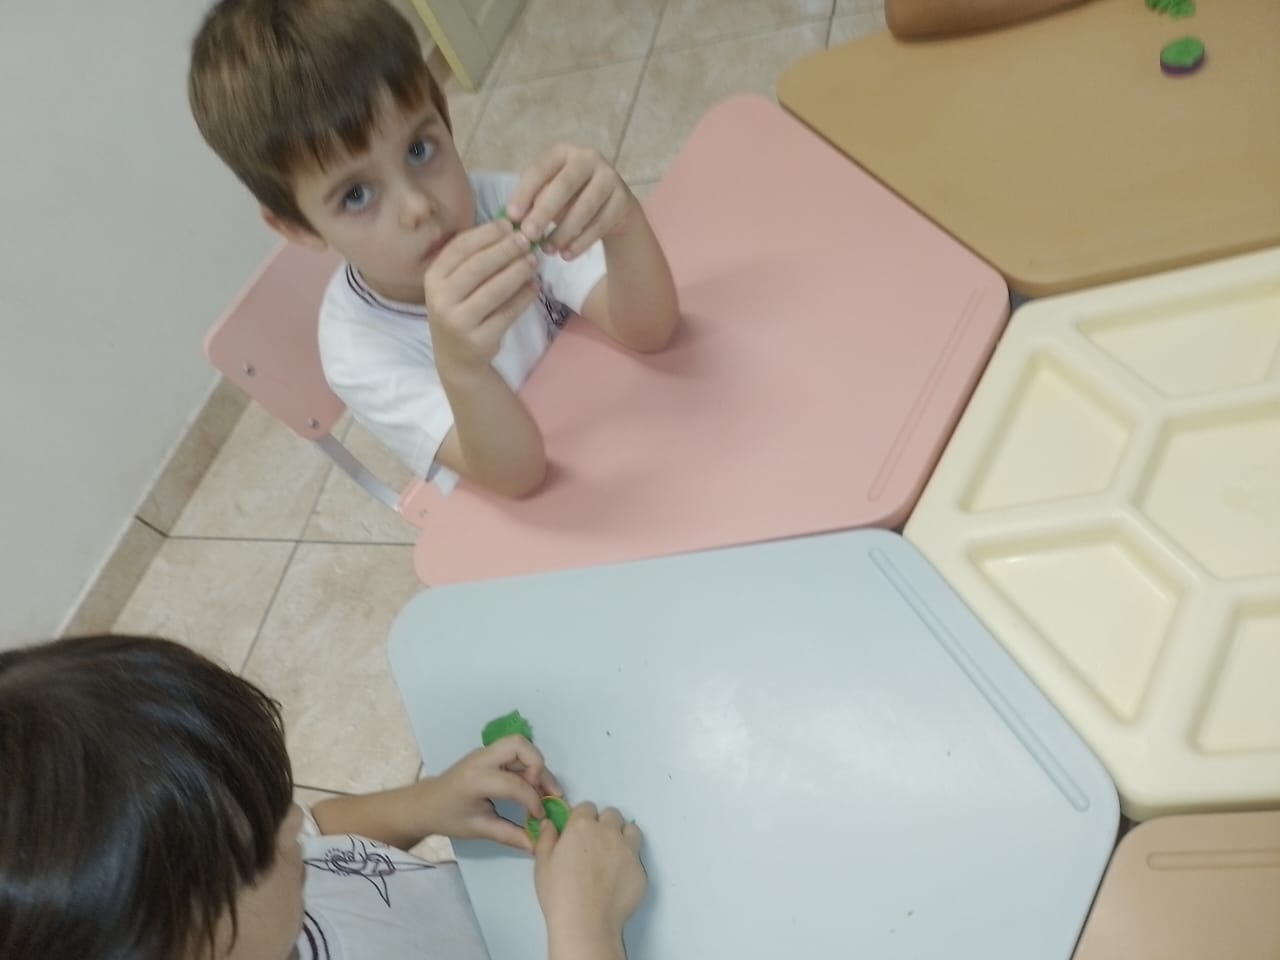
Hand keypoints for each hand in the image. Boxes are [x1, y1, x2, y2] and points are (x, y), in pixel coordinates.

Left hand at [415, 736, 562, 851]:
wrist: (424, 804)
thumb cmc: (448, 818)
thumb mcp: (478, 829)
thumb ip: (509, 835)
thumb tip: (537, 846)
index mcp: (476, 779)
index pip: (515, 784)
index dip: (533, 801)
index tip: (540, 817)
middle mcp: (481, 759)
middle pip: (519, 745)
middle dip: (538, 767)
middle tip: (547, 792)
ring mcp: (485, 754)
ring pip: (520, 746)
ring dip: (536, 766)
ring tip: (547, 791)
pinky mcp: (488, 755)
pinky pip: (514, 754)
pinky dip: (528, 767)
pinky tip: (534, 788)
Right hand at [423, 220, 539, 374]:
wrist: (456, 358)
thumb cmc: (460, 310)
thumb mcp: (454, 285)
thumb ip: (474, 258)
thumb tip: (508, 228)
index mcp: (433, 279)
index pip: (460, 248)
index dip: (486, 234)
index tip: (509, 224)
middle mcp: (441, 300)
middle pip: (478, 267)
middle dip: (506, 250)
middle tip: (528, 240)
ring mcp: (458, 322)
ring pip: (494, 290)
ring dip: (518, 271)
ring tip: (534, 260)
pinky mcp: (479, 340)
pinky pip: (507, 313)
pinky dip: (524, 298)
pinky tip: (534, 286)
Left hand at [505, 144, 638, 260]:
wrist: (611, 207)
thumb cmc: (569, 200)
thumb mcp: (548, 196)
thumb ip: (533, 203)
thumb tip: (514, 220)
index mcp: (562, 153)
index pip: (539, 170)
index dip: (524, 193)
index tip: (511, 217)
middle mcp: (588, 158)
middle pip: (564, 185)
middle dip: (544, 212)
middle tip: (529, 235)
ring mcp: (609, 177)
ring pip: (585, 207)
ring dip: (564, 232)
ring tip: (548, 250)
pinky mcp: (623, 199)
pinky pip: (601, 223)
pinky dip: (582, 242)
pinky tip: (567, 255)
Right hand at [535, 802, 645, 944]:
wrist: (586, 923)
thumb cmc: (559, 894)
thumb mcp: (542, 864)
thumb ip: (546, 838)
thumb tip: (549, 823)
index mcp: (582, 826)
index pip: (587, 807)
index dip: (582, 819)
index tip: (578, 833)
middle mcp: (608, 832)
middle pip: (612, 815)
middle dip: (604, 824)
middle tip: (595, 845)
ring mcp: (628, 850)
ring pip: (631, 830)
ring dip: (623, 837)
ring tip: (613, 857)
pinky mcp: (640, 870)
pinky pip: (637, 858)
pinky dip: (629, 864)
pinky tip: (618, 881)